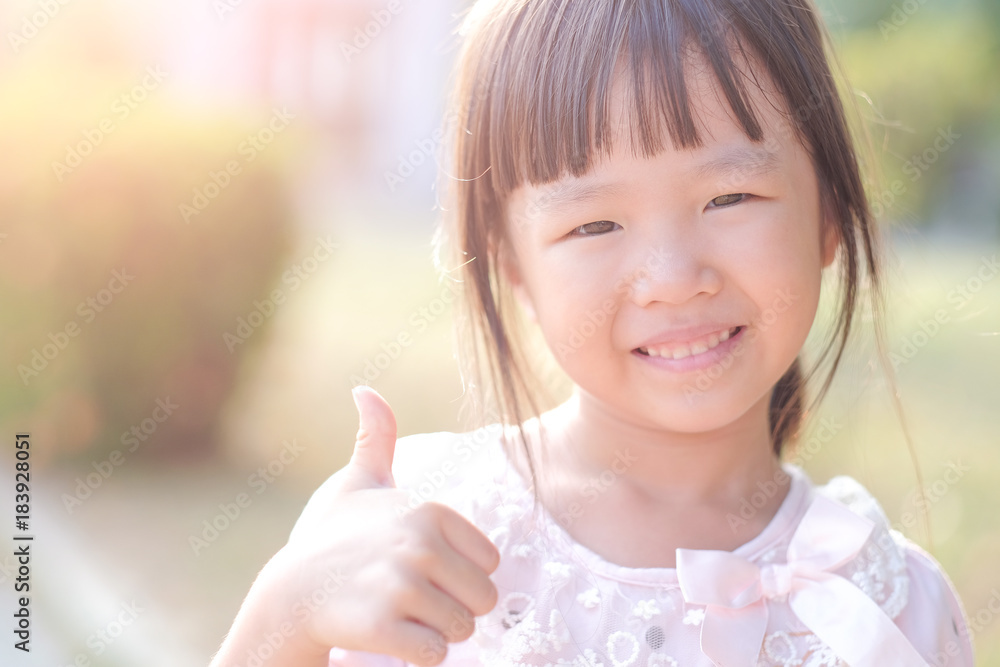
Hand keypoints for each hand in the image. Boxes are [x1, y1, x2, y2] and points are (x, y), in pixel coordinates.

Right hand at [267, 385, 499, 665]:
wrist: (290, 595)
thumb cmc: (333, 540)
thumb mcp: (359, 484)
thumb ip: (376, 437)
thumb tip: (364, 389)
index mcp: (430, 511)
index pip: (490, 563)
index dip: (460, 575)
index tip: (423, 570)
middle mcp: (421, 544)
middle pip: (483, 600)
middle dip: (454, 608)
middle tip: (415, 600)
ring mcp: (402, 586)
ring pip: (462, 630)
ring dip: (436, 633)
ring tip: (401, 615)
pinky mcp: (385, 627)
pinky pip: (436, 655)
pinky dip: (418, 656)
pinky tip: (392, 637)